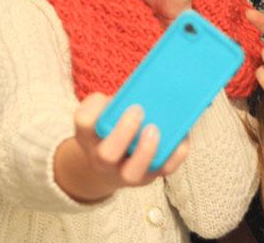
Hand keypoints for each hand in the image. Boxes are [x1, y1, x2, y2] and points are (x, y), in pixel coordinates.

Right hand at [54, 93, 188, 201]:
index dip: (94, 110)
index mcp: (88, 136)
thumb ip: (118, 102)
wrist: (108, 167)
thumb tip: (148, 86)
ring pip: (131, 173)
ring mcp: (124, 173)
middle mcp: (102, 159)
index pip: (83, 123)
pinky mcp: (147, 178)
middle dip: (123, 132)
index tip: (111, 97)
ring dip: (146, 151)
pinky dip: (174, 154)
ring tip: (155, 129)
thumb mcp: (104, 114)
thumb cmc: (111, 128)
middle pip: (106, 155)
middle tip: (137, 110)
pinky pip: (162, 171)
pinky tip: (181, 136)